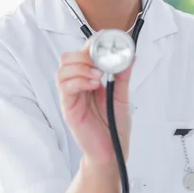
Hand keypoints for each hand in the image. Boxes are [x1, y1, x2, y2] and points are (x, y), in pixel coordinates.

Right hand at [56, 38, 134, 167]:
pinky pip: (65, 87)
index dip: (93, 44)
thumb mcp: (122, 96)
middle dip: (84, 54)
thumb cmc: (115, 125)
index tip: (107, 42)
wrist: (112, 150)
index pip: (84, 52)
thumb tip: (131, 56)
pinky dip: (79, 80)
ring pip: (63, 69)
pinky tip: (93, 85)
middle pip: (68, 57)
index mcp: (90, 77)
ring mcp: (71, 95)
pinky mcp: (68, 107)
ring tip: (98, 76)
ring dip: (81, 67)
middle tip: (100, 61)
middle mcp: (78, 84)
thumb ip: (123, 76)